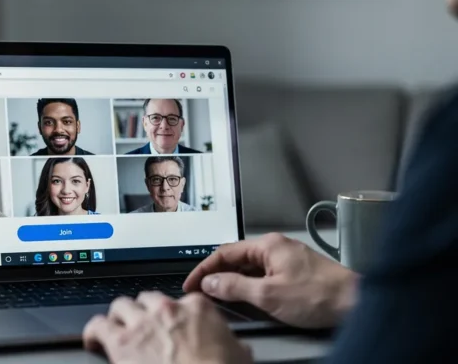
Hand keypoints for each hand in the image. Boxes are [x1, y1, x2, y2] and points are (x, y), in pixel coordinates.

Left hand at [83, 291, 252, 363]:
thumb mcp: (239, 354)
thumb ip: (231, 343)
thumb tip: (236, 348)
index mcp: (197, 308)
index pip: (181, 301)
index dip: (175, 314)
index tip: (173, 323)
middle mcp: (167, 310)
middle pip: (147, 299)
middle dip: (144, 311)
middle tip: (143, 326)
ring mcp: (143, 324)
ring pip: (121, 306)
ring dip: (119, 318)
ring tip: (118, 329)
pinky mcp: (122, 342)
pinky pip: (98, 326)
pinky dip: (93, 332)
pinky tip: (93, 339)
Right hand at [183, 233, 358, 328]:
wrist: (356, 302)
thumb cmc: (319, 295)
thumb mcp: (268, 294)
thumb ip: (235, 287)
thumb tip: (211, 282)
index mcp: (267, 245)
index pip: (224, 253)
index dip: (203, 269)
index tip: (191, 284)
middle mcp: (276, 247)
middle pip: (236, 258)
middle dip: (216, 275)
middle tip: (202, 293)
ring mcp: (287, 259)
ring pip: (250, 267)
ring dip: (233, 281)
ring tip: (220, 298)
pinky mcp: (296, 272)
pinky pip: (263, 274)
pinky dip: (250, 285)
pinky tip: (246, 298)